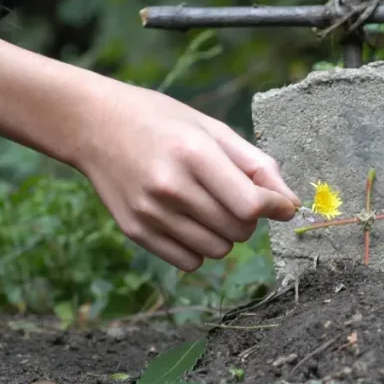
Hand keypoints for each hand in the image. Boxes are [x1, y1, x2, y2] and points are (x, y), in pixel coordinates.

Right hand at [0, 19, 296, 271]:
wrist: (93, 125)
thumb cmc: (161, 121)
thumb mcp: (210, 128)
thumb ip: (255, 165)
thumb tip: (290, 204)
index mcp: (194, 154)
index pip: (251, 205)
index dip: (275, 208)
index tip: (281, 204)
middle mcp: (170, 186)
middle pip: (239, 231)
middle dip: (249, 219)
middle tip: (235, 197)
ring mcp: (150, 212)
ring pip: (218, 250)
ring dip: (226, 234)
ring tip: (210, 207)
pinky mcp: (136, 231)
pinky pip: (190, 262)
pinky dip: (200, 248)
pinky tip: (189, 221)